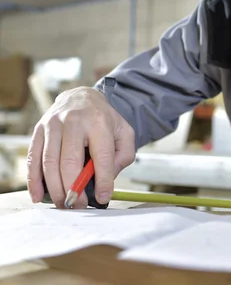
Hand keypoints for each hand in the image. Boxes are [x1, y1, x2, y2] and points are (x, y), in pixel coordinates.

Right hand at [26, 87, 134, 208]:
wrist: (82, 97)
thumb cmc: (104, 120)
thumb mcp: (124, 133)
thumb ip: (123, 156)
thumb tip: (107, 178)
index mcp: (98, 122)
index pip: (101, 156)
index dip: (102, 180)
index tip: (103, 197)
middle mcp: (73, 122)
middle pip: (70, 162)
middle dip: (74, 188)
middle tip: (79, 205)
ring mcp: (52, 125)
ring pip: (50, 162)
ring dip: (55, 188)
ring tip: (64, 204)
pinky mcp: (39, 131)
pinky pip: (34, 159)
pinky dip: (34, 180)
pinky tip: (39, 195)